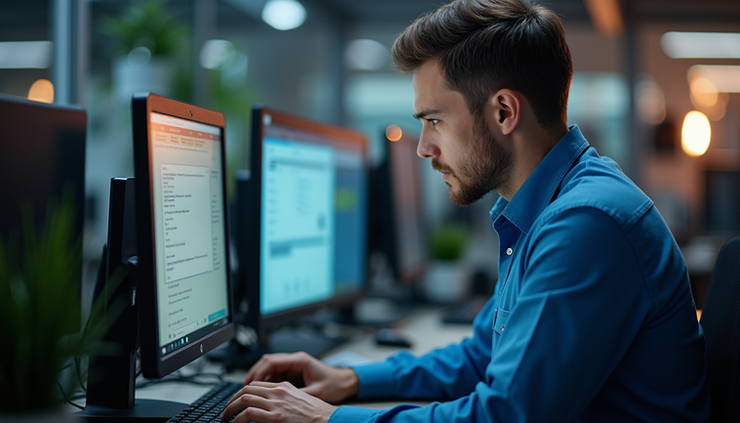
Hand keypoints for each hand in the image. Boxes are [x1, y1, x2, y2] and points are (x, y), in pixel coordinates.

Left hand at [222, 381, 336, 422]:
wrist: (327, 420)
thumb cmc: (316, 414)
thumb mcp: (298, 399)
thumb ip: (282, 399)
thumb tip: (267, 406)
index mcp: (283, 386)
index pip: (256, 384)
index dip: (241, 392)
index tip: (235, 401)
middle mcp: (278, 392)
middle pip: (247, 389)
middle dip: (232, 400)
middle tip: (226, 410)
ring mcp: (277, 404)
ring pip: (245, 399)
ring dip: (231, 408)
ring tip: (226, 417)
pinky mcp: (276, 417)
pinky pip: (250, 413)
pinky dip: (239, 418)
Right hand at [244, 352, 358, 403]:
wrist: (346, 382)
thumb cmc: (335, 385)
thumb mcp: (316, 392)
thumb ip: (298, 396)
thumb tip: (281, 403)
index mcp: (300, 360)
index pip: (272, 361)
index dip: (258, 372)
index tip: (249, 383)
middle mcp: (295, 360)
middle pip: (267, 361)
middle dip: (254, 373)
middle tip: (244, 387)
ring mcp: (294, 364)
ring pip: (270, 366)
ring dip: (259, 376)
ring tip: (249, 390)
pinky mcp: (294, 371)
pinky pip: (275, 373)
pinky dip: (266, 380)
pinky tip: (261, 391)